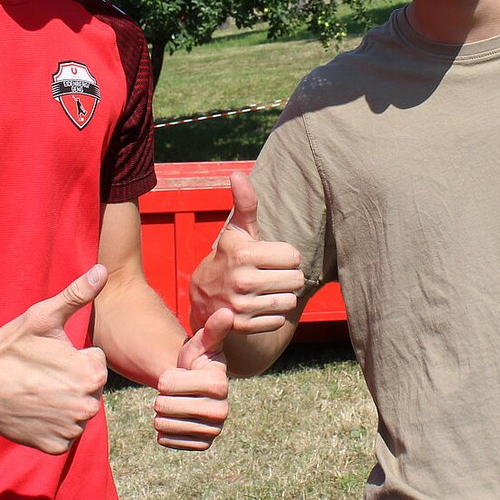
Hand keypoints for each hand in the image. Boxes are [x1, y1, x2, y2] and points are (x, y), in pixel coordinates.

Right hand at [0, 264, 110, 453]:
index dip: (74, 355)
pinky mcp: (56, 447)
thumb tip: (103, 270)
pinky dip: (53, 423)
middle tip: (41, 373)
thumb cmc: (10, 349)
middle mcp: (87, 406)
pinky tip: (34, 409)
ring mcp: (71, 430)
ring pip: (79, 411)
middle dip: (72, 379)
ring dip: (64, 402)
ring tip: (37, 390)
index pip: (96, 362)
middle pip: (90, 387)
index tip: (50, 355)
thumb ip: (77, 295)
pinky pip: (65, 433)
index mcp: (91, 374)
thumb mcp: (42, 317)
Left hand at [152, 308, 231, 450]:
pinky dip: (164, 431)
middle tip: (174, 392)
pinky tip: (174, 420)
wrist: (196, 387)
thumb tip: (227, 312)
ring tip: (173, 404)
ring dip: (161, 414)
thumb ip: (212, 329)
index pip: (168, 385)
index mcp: (219, 384)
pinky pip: (168, 441)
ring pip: (165, 425)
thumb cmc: (196, 361)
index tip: (178, 374)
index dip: (166, 378)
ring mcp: (213, 430)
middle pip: (166, 407)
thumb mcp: (201, 343)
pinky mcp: (203, 445)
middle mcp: (222, 411)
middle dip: (162, 397)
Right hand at [189, 171, 304, 333]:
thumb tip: (236, 173)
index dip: (286, 256)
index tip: (269, 257)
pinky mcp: (243, 326)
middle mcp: (242, 280)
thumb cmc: (229, 256)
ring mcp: (242, 306)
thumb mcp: (237, 230)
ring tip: (265, 289)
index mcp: (244, 254)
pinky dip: (272, 314)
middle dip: (287, 277)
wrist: (203, 296)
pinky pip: (279, 320)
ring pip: (289, 301)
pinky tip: (258, 305)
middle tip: (269, 274)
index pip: (294, 257)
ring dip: (282, 295)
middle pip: (296, 280)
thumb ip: (245, 203)